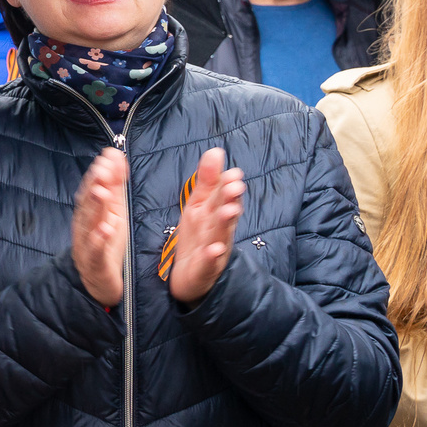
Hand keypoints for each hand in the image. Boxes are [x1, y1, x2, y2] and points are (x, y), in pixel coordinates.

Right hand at [72, 147, 128, 306]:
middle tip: (103, 168)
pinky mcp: (94, 263)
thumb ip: (114, 185)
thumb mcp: (114, 211)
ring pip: (89, 224)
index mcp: (91, 211)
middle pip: (88, 202)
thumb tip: (116, 155)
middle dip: (95, 184)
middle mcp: (85, 225)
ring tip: (102, 192)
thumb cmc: (105, 243)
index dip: (101, 170)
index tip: (110, 154)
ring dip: (95, 207)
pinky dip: (98, 240)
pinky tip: (105, 229)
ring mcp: (87, 243)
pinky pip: (95, 250)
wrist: (98, 281)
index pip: (93, 187)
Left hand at [166, 148, 246, 304]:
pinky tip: (214, 250)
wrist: (191, 276)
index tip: (234, 172)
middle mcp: (218, 230)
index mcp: (214, 213)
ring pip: (221, 235)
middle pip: (226, 212)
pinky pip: (209, 262)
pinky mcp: (205, 269)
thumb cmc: (198, 236)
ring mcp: (214, 250)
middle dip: (230, 199)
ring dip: (225, 222)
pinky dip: (212, 257)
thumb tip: (216, 151)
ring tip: (229, 211)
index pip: (223, 195)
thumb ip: (208, 181)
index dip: (228, 184)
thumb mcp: (199, 205)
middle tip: (235, 186)